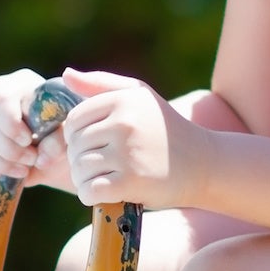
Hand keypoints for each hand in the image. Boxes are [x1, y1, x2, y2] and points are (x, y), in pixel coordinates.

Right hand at [0, 68, 72, 190]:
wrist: (49, 143)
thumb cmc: (60, 132)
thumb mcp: (66, 134)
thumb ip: (58, 141)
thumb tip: (41, 158)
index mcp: (21, 83)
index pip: (3, 100)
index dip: (11, 126)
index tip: (29, 142)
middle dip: (8, 150)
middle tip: (30, 161)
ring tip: (21, 170)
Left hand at [59, 69, 196, 207]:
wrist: (204, 165)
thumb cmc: (166, 129)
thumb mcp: (140, 96)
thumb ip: (101, 83)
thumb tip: (65, 75)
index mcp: (122, 100)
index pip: (74, 120)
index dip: (76, 136)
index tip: (93, 145)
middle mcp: (124, 123)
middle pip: (75, 146)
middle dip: (80, 159)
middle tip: (101, 166)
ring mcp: (127, 153)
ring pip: (79, 169)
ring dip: (85, 179)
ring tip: (104, 178)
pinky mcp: (131, 182)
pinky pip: (89, 190)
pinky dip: (91, 196)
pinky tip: (106, 193)